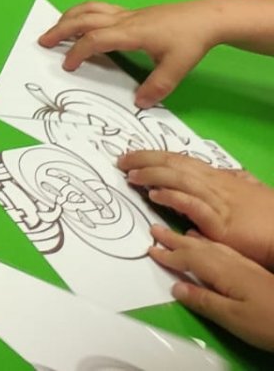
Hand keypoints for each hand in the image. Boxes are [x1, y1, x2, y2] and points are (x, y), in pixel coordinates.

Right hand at [38, 0, 227, 106]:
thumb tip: (139, 104)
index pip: (95, 40)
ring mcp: (126, 14)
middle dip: (61, 29)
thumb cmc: (190, 41)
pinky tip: (82, 21)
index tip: (67, 66)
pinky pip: (99, 8)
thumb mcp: (178, 67)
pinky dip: (83, 13)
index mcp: (131, 33)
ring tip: (55, 28)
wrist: (205, 17)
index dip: (78, 52)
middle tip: (43, 41)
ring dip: (68, 17)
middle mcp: (123, 20)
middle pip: (84, 19)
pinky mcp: (131, 12)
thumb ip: (158, 86)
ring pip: (89, 9)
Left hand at [121, 151, 273, 265]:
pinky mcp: (222, 224)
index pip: (181, 161)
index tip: (133, 155)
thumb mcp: (253, 192)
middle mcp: (216, 186)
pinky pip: (192, 206)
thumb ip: (238, 182)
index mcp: (220, 179)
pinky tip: (155, 196)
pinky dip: (172, 198)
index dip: (155, 156)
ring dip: (152, 176)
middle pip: (175, 165)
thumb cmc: (272, 216)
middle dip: (145, 160)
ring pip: (179, 181)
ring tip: (131, 175)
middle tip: (121, 161)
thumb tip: (227, 174)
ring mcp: (218, 203)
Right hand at [149, 225, 273, 349]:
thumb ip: (204, 301)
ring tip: (177, 233)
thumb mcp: (234, 317)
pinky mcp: (253, 269)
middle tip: (154, 229)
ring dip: (191, 238)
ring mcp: (244, 264)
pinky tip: (210, 242)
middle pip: (198, 246)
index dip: (169, 254)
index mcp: (223, 271)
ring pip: (211, 245)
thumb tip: (176, 288)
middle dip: (175, 238)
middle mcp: (231, 262)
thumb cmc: (268, 321)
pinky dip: (210, 242)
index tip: (150, 248)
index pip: (189, 258)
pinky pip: (224, 247)